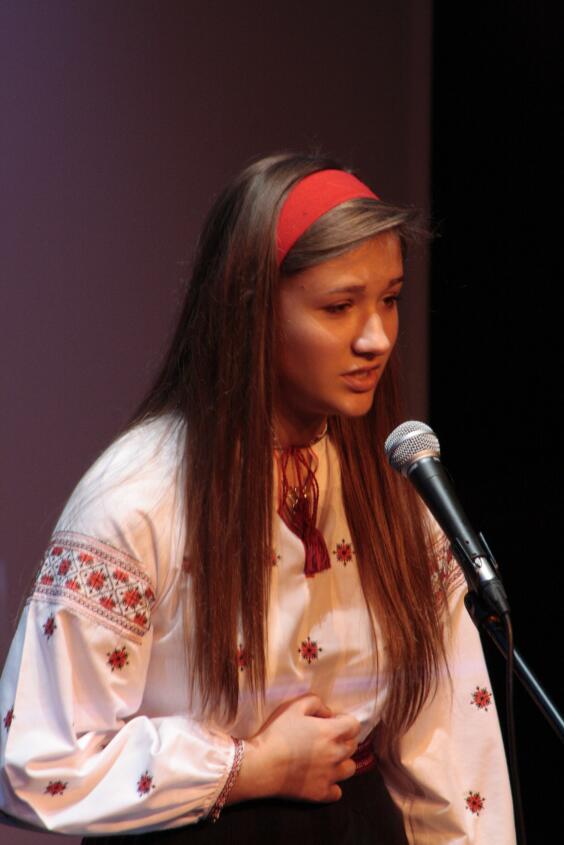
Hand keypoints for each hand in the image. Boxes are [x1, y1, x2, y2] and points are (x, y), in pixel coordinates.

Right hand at [228, 694, 359, 804]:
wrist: (262, 765)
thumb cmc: (277, 733)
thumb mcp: (294, 706)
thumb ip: (316, 703)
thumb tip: (328, 713)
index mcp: (332, 732)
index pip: (354, 725)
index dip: (344, 721)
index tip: (332, 721)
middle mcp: (336, 755)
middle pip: (353, 746)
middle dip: (343, 739)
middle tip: (325, 738)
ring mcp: (330, 777)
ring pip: (350, 769)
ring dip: (342, 762)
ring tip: (326, 759)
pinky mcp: (321, 794)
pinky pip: (337, 791)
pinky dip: (332, 784)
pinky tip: (320, 777)